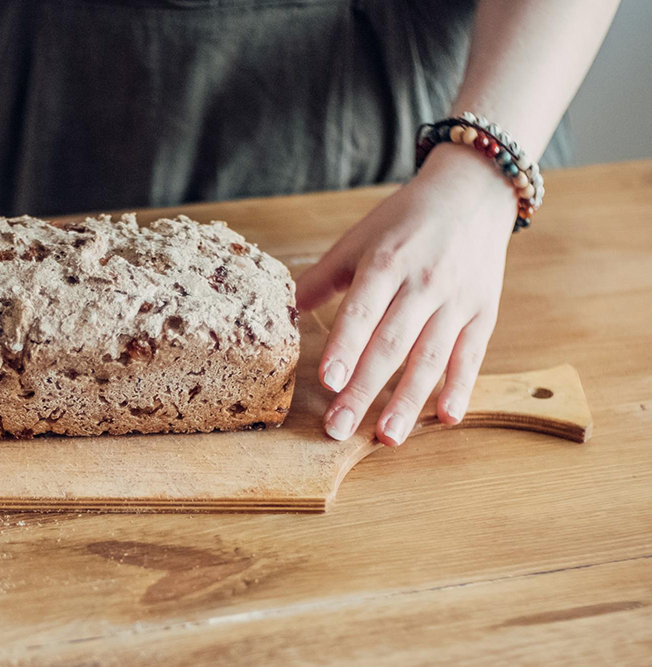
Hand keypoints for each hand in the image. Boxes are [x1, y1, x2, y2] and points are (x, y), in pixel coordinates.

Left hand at [296, 145, 516, 445]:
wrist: (472, 194)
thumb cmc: (404, 222)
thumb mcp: (359, 240)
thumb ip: (322, 278)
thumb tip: (283, 311)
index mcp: (386, 262)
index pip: (362, 311)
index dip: (345, 346)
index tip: (328, 381)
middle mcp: (423, 284)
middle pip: (391, 344)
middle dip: (364, 390)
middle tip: (338, 429)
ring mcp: (456, 301)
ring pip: (430, 358)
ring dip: (408, 400)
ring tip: (386, 437)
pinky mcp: (483, 313)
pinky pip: (471, 356)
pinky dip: (461, 388)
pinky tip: (447, 418)